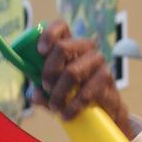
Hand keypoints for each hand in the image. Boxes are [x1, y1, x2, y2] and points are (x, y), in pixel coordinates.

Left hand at [33, 19, 130, 136]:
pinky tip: (66, 115)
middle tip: (45, 87)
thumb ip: (41, 91)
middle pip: (63, 48)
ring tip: (55, 106)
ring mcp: (97, 61)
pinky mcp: (106, 77)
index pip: (60, 26)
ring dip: (59, 93)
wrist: (104, 110)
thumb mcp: (52, 93)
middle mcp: (84, 48)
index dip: (48, 35)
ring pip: (72, 72)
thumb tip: (35, 94)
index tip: (40, 51)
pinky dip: (72, 106)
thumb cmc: (74, 95)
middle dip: (49, 71)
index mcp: (69, 45)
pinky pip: (85, 92)